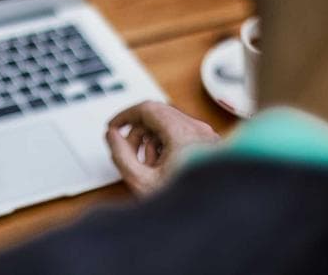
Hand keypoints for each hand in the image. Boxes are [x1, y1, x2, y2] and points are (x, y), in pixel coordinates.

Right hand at [105, 101, 219, 196]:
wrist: (215, 218)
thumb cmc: (188, 205)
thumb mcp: (142, 182)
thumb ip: (121, 155)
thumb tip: (113, 136)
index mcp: (183, 134)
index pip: (147, 109)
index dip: (125, 116)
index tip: (113, 127)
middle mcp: (199, 130)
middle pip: (157, 116)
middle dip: (137, 132)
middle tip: (127, 152)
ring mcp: (207, 137)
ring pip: (169, 125)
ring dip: (151, 141)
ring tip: (148, 166)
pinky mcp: (211, 146)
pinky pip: (182, 135)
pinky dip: (166, 145)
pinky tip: (163, 168)